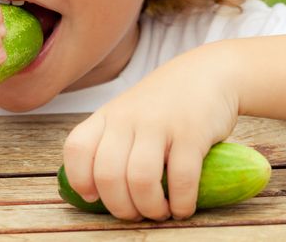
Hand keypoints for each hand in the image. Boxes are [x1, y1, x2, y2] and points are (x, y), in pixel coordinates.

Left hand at [62, 47, 239, 220]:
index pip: (77, 148)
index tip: (94, 196)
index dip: (80, 179)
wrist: (208, 73)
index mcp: (107, 115)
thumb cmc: (165, 103)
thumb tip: (102, 193)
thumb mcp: (129, 113)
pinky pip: (181, 178)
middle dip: (120, 207)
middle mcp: (127, 117)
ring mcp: (159, 123)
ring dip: (149, 207)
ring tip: (159, 211)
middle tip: (135, 213)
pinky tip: (183, 207)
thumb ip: (113, 142)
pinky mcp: (192, 132)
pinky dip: (181, 203)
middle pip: (107, 174)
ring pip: (140, 179)